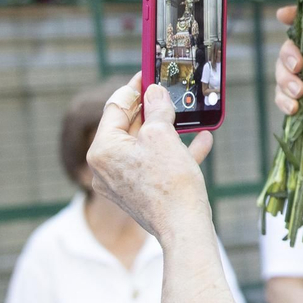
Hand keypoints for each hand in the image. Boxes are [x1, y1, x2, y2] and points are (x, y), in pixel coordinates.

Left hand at [86, 74, 214, 244]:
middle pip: (128, 128)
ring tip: (187, 117)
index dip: (134, 89)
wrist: (184, 228)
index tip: (147, 75)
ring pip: (144, 147)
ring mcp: (120, 183)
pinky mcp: (137, 194)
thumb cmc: (170, 182)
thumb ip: (157, 108)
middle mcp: (104, 168)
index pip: (115, 108)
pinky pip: (154, 165)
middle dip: (152, 111)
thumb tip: (153, 92)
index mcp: (101, 150)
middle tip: (167, 93)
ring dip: (168, 131)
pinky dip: (172, 153)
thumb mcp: (163, 134)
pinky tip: (200, 142)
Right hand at [271, 7, 302, 177]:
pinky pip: (282, 97)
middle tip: (298, 67)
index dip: (296, 18)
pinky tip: (294, 108)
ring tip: (299, 93)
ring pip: (282, 73)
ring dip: (284, 80)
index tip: (282, 14)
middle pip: (291, 49)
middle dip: (287, 56)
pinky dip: (283, 100)